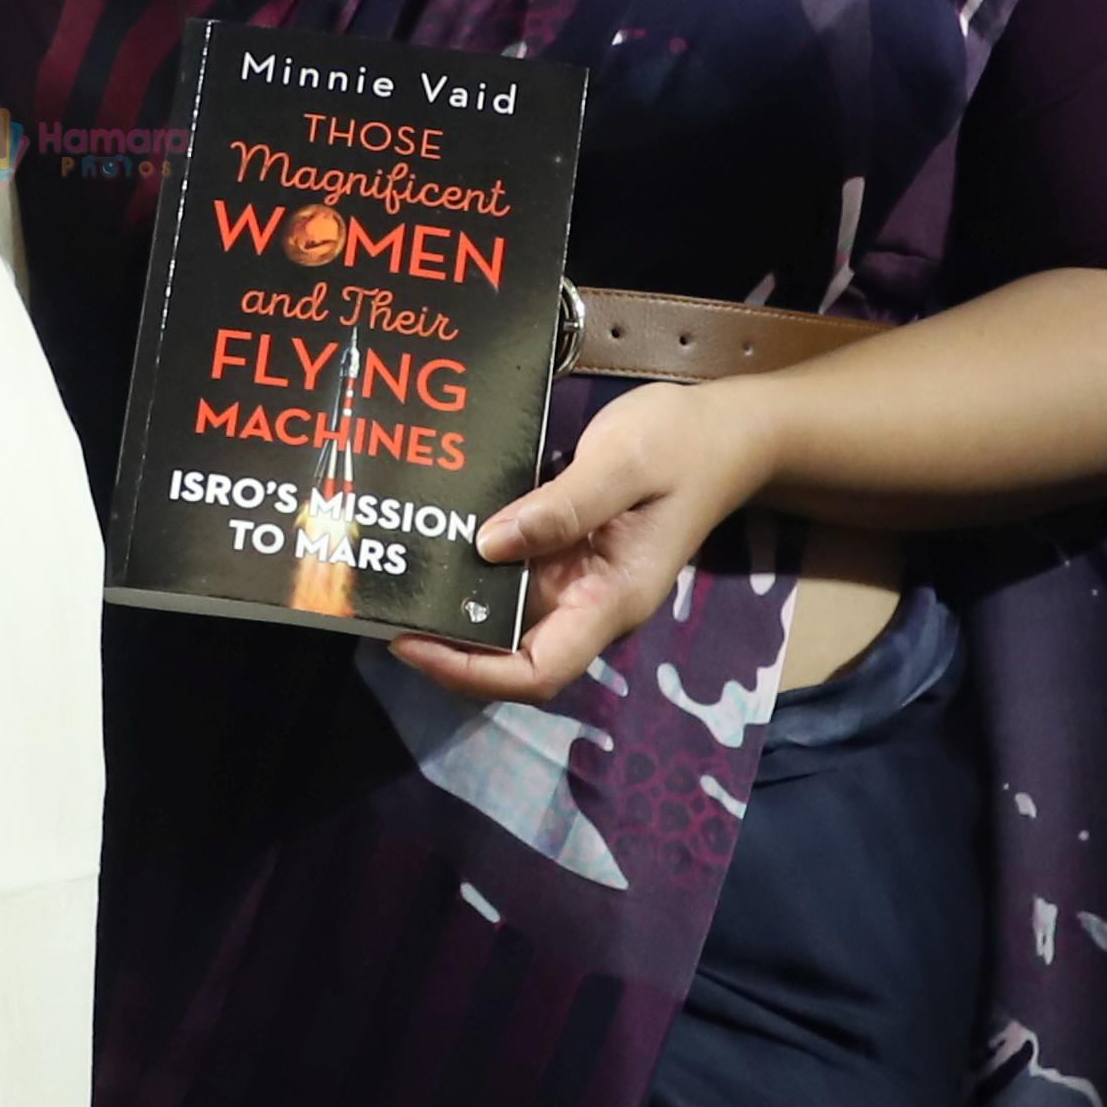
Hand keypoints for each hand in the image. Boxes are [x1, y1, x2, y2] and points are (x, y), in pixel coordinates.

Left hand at [390, 380, 780, 707]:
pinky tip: (432, 542)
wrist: (726, 433)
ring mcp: (578, 583)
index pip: (537, 673)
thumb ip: (562, 507)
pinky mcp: (567, 555)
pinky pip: (509, 576)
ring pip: (503, 618)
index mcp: (611, 601)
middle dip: (445, 644)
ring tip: (392, 577)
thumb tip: (489, 544)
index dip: (469, 672)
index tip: (411, 643)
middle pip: (509, 656)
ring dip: (452, 607)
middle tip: (380, 606)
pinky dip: (470, 568)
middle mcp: (589, 605)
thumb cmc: (683, 446)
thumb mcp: (624, 464)